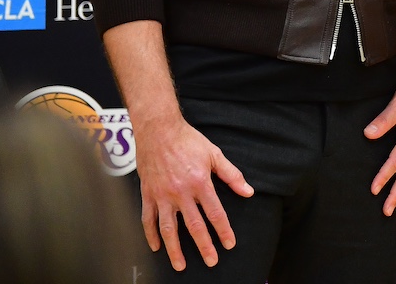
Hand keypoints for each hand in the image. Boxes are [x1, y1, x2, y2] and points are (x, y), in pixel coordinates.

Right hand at [135, 114, 253, 270]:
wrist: (158, 130)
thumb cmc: (188, 141)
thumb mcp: (215, 154)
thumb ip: (232, 175)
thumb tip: (248, 191)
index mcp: (200, 183)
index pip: (215, 213)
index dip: (223, 230)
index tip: (229, 244)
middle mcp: (181, 192)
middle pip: (194, 226)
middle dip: (204, 246)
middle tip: (211, 261)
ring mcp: (162, 195)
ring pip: (168, 229)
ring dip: (175, 249)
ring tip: (181, 266)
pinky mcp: (148, 195)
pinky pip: (148, 219)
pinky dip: (150, 235)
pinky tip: (156, 248)